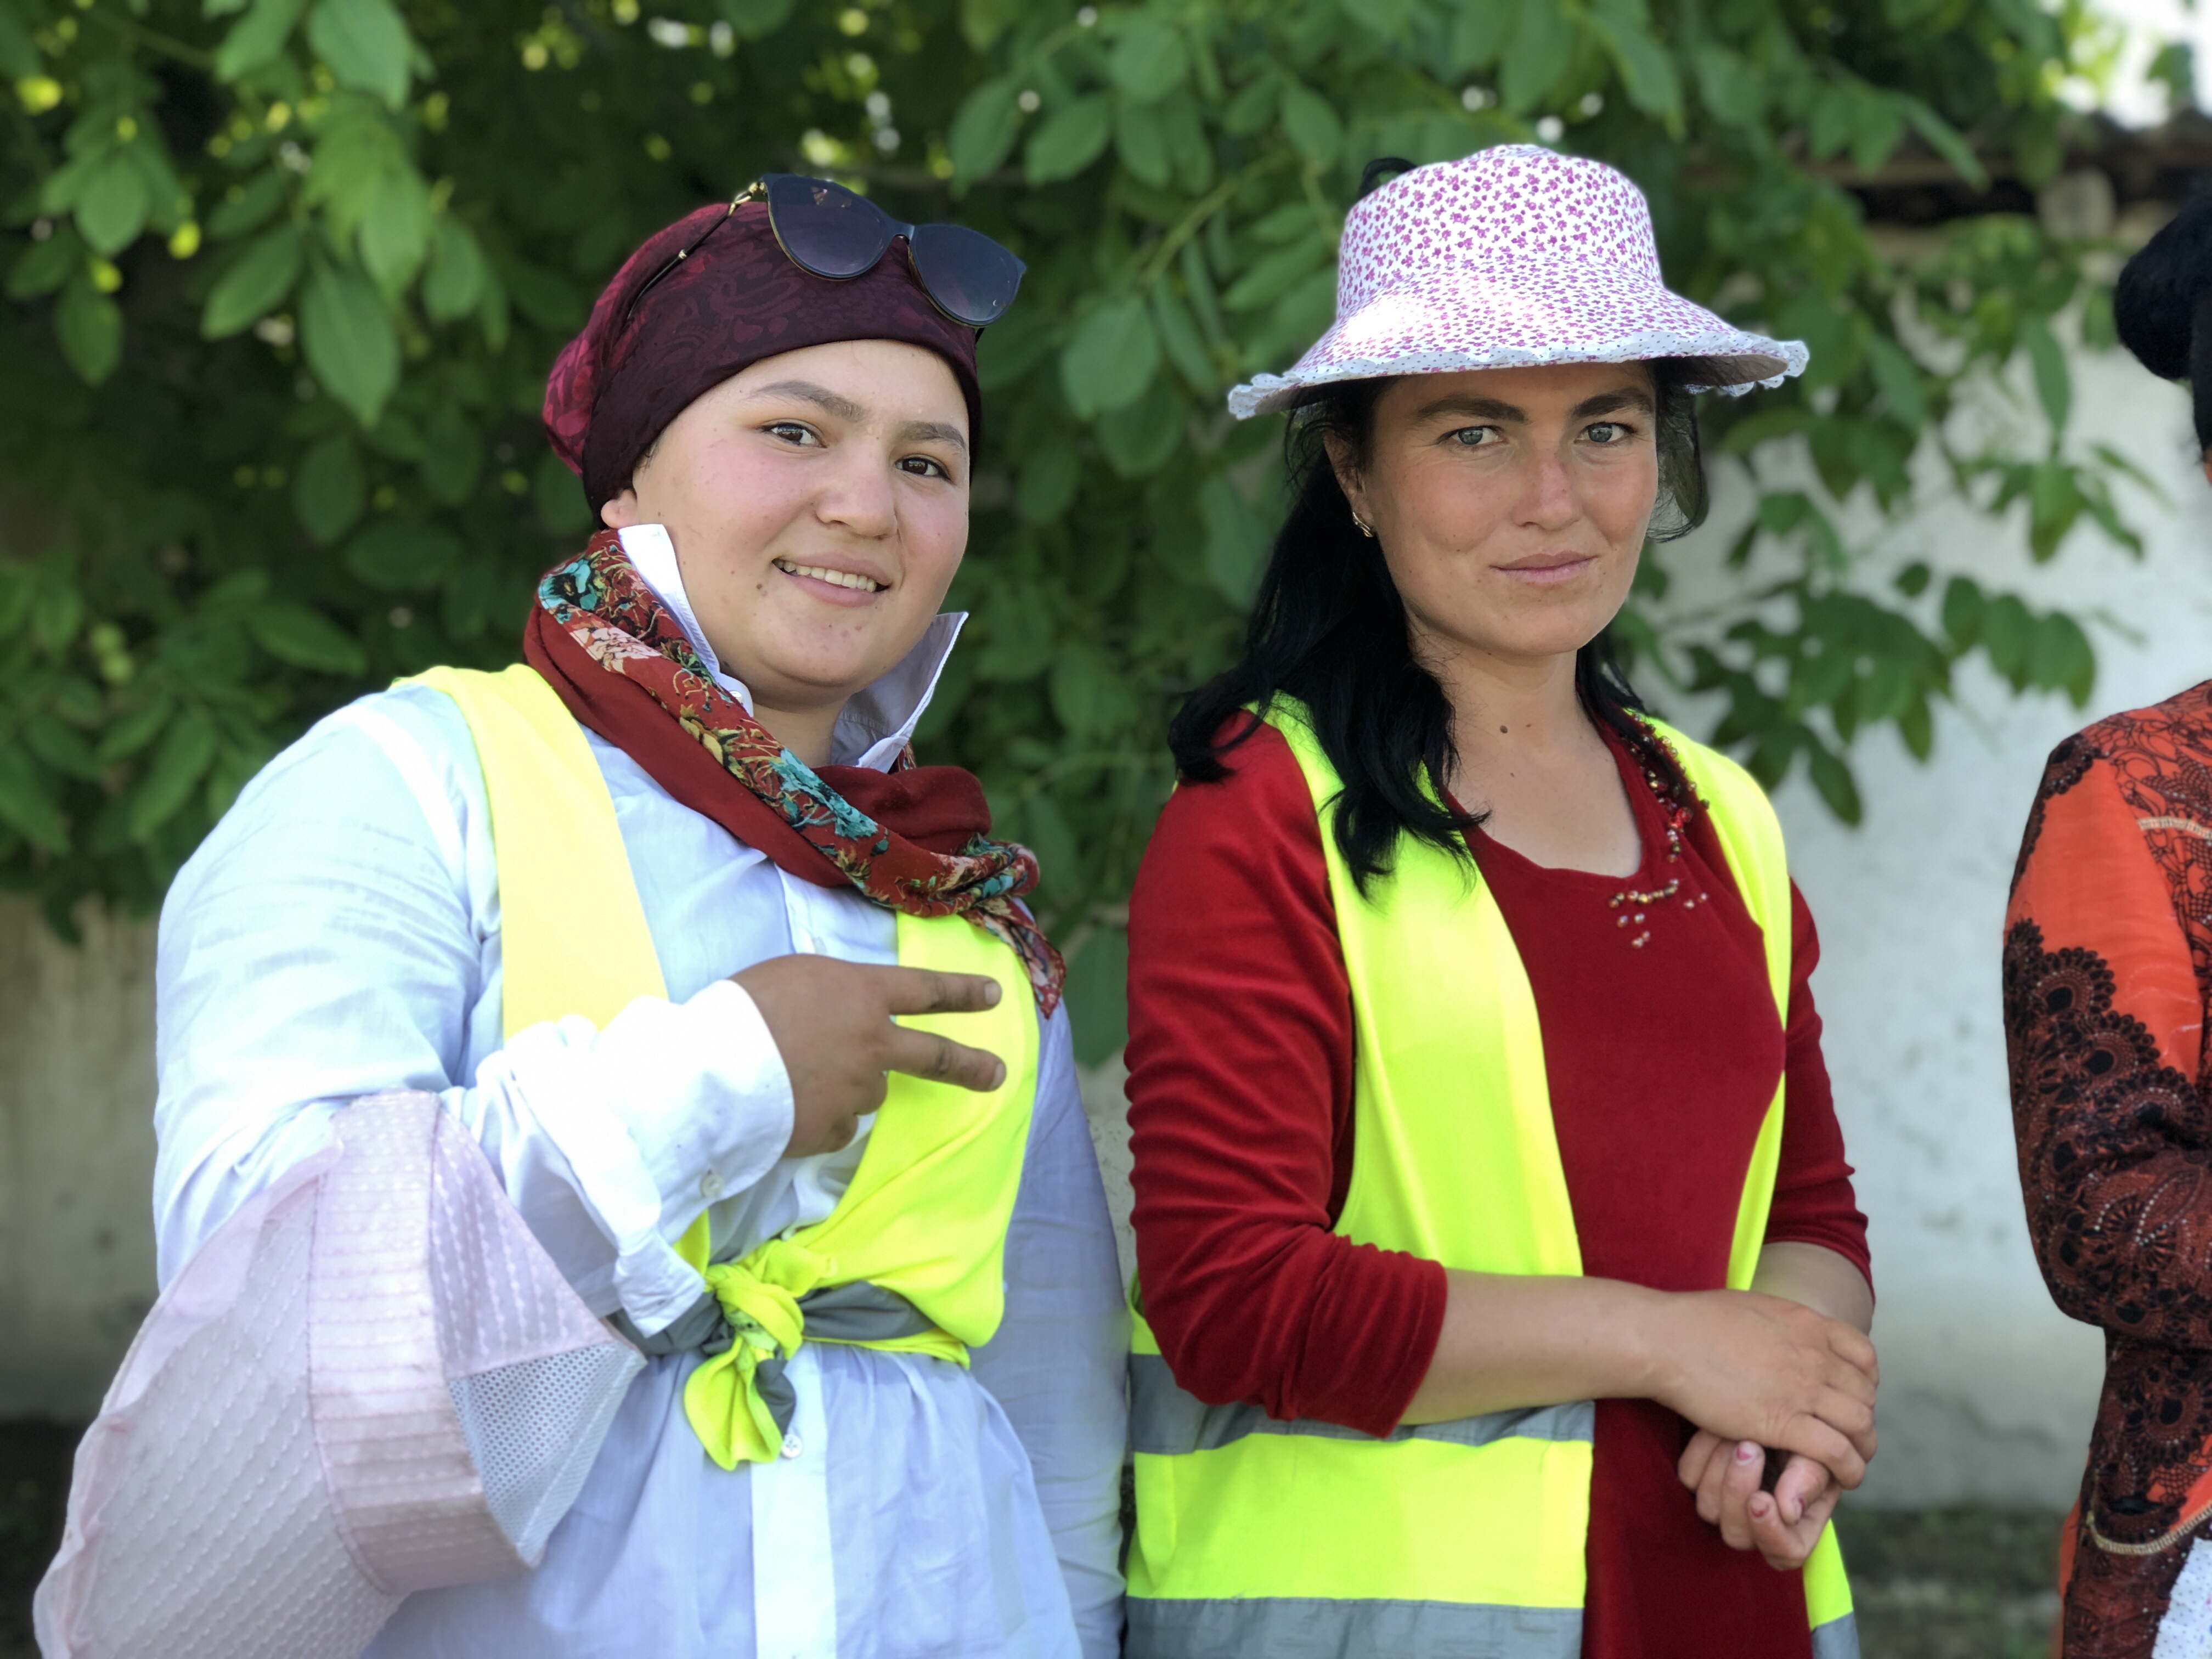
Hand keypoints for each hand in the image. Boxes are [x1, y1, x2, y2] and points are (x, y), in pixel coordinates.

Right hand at [732, 954, 1006, 1156]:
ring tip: (801, 1078)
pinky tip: (791, 1108)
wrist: (712, 1071)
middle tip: (998, 1074)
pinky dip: (821, 1119)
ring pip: (870, 1091)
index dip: (962, 991)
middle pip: (936, 1056)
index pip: (926, 989)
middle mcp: (872, 1043)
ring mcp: (857, 1090)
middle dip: (971, 1065)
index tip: (994, 995)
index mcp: (861, 994)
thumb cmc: (743, 1009)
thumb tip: (839, 1013)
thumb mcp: (793, 977)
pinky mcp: (833, 1130)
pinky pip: (838, 1125)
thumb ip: (830, 995)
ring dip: (849, 1087)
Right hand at [1641, 1289, 1877, 1487]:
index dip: (1864, 1382)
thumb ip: (1777, 1325)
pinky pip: (1836, 1452)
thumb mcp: (1751, 1308)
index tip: (1848, 1398)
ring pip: (1859, 1424)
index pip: (1864, 1356)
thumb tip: (1778, 1333)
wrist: (1666, 1339)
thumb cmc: (1693, 1322)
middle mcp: (1813, 1355)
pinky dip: (1847, 1469)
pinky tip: (1841, 1477)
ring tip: (1850, 1462)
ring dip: (1861, 1447)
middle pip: (1864, 1394)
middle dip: (1862, 1418)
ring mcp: (1801, 1388)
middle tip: (1848, 1437)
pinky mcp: (1783, 1422)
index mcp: (1806, 1324)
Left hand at [1678, 1431, 1842, 1570]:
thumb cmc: (1803, 1437)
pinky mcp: (1700, 1481)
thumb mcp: (1817, 1452)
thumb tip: (1789, 1512)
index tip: (1761, 1500)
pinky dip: (1702, 1451)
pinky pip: (1690, 1477)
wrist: (1772, 1408)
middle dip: (1739, 1491)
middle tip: (1749, 1448)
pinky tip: (1720, 1430)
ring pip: (1708, 1509)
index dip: (1771, 1534)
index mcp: (1796, 1526)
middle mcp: (1756, 1524)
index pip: (1786, 1553)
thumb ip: (1810, 1479)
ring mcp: (1725, 1506)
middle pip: (1736, 1536)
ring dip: (1721, 1467)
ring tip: (1739, 1435)